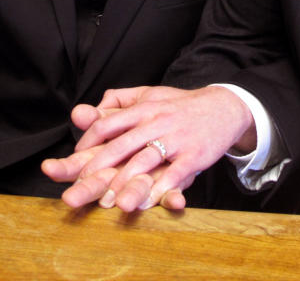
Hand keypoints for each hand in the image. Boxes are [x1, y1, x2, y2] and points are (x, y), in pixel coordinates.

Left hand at [42, 85, 254, 210]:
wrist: (225, 107)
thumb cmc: (181, 105)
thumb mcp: (150, 96)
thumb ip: (119, 102)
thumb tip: (84, 109)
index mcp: (144, 108)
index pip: (108, 124)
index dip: (88, 143)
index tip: (75, 161)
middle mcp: (157, 121)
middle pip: (121, 145)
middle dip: (97, 169)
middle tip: (78, 190)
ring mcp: (176, 138)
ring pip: (145, 161)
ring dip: (125, 183)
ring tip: (109, 202)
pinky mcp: (194, 155)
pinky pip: (174, 174)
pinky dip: (159, 189)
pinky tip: (146, 203)